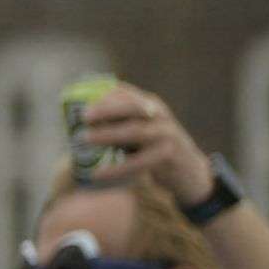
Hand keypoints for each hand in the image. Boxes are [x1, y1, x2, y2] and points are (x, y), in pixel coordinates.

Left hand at [76, 82, 213, 205]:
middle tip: (82, 117)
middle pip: (132, 107)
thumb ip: (118, 124)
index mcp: (150, 105)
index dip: (105, 95)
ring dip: (108, 134)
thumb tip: (78, 125)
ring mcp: (166, 134)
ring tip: (84, 139)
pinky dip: (116, 168)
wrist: (189, 171)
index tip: (81, 101)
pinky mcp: (168, 156)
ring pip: (136, 131)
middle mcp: (160, 116)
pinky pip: (139, 161)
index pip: (128, 94)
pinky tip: (97, 174)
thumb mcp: (139, 130)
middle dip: (106, 109)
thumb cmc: (154, 148)